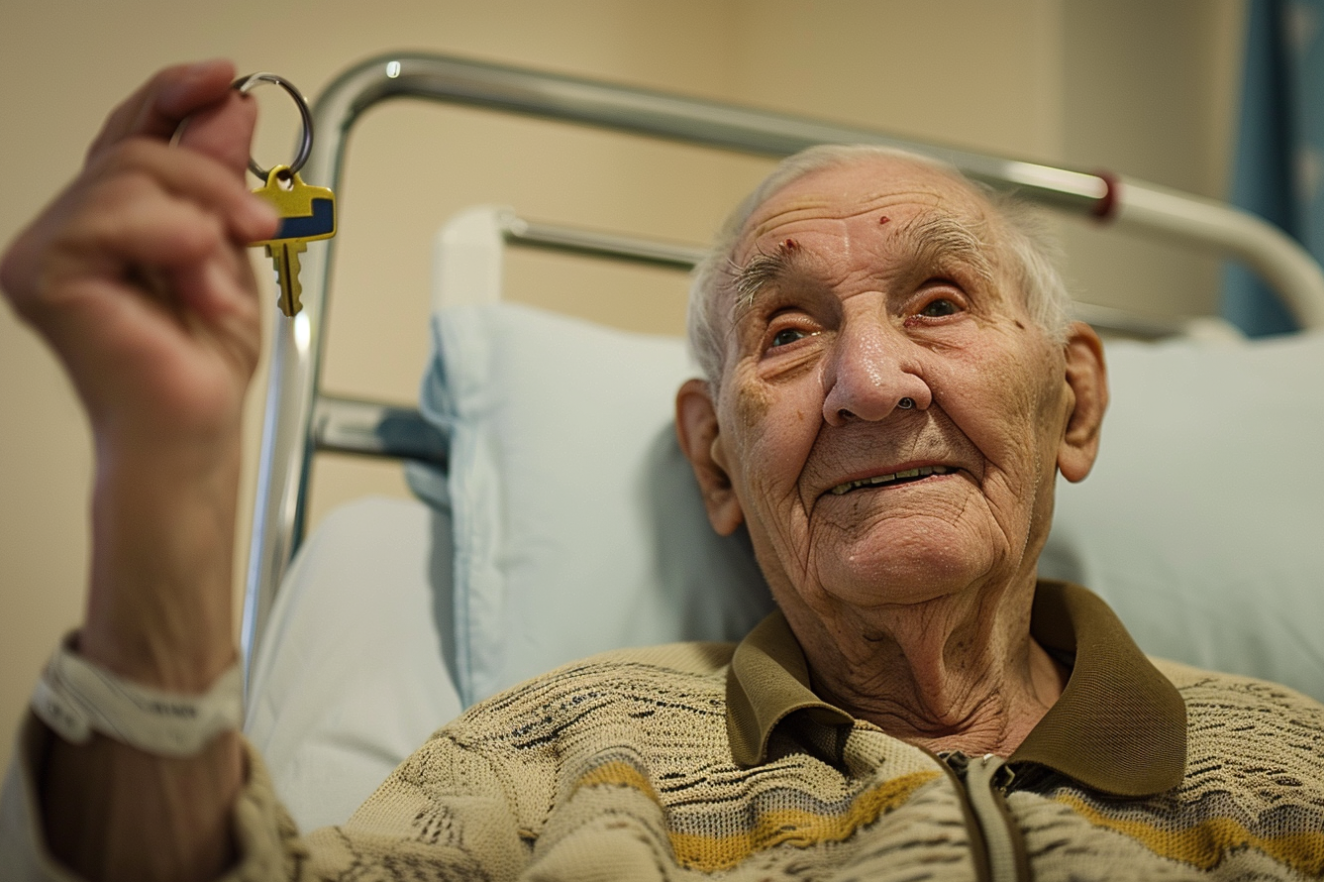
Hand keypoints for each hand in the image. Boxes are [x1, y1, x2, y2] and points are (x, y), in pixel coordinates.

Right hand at [0, 59, 278, 459]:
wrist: (192, 432)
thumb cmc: (199, 367)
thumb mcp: (230, 251)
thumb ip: (220, 181)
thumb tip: (228, 109)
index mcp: (110, 223)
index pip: (131, 135)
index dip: (172, 95)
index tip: (224, 76)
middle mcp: (68, 230)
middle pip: (138, 151)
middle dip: (214, 183)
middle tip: (260, 227)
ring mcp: (46, 251)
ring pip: (128, 174)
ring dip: (201, 221)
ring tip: (220, 280)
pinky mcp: (42, 273)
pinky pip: (110, 215)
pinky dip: (171, 240)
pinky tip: (195, 283)